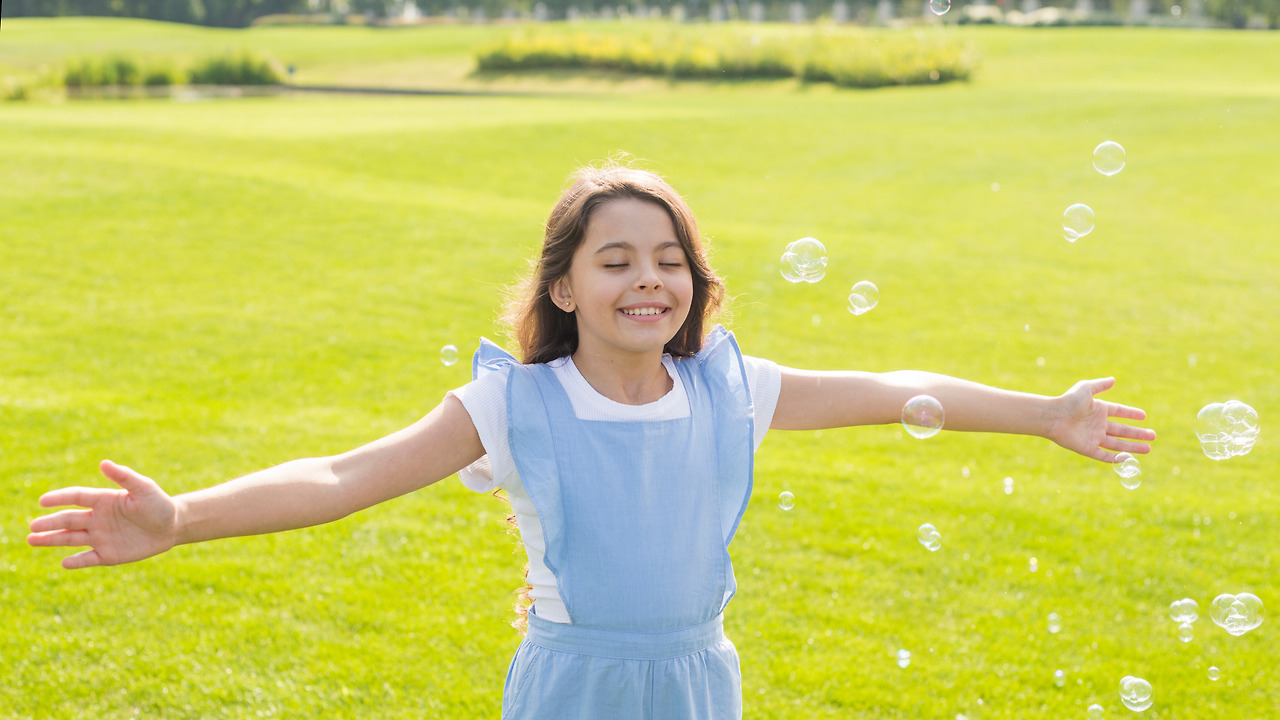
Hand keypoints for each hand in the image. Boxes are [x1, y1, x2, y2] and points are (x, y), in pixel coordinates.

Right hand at [27, 460, 178, 568]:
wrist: (173, 526)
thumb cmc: (159, 504)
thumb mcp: (144, 488)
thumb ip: (124, 477)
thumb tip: (104, 463)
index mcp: (104, 500)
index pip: (77, 497)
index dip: (60, 498)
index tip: (43, 501)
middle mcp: (97, 518)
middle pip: (68, 520)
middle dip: (50, 523)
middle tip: (32, 526)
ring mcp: (101, 537)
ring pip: (71, 539)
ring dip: (52, 540)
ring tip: (32, 540)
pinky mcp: (108, 554)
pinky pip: (88, 558)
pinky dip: (76, 561)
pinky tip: (64, 563)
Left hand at [1046, 378, 1156, 462]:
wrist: (1053, 416)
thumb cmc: (1068, 401)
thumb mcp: (1086, 389)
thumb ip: (1100, 385)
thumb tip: (1113, 379)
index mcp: (1098, 410)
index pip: (1119, 412)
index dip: (1131, 414)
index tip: (1144, 416)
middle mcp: (1097, 424)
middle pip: (1122, 431)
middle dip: (1137, 434)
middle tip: (1153, 436)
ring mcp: (1093, 437)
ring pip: (1117, 444)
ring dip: (1132, 447)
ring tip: (1148, 449)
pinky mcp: (1087, 448)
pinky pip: (1104, 455)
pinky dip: (1116, 458)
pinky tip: (1128, 459)